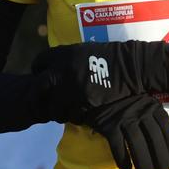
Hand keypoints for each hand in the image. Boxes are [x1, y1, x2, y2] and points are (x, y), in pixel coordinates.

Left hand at [30, 40, 168, 122]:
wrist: (130, 67)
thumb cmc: (109, 56)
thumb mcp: (82, 51)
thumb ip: (65, 60)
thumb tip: (54, 69)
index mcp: (60, 54)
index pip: (37, 64)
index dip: (39, 73)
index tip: (44, 80)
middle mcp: (61, 71)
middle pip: (38, 90)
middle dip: (41, 98)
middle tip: (48, 103)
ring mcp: (70, 88)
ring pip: (53, 107)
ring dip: (58, 112)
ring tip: (65, 113)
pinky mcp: (82, 102)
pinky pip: (72, 115)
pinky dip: (75, 117)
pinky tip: (81, 115)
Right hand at [83, 92, 168, 168]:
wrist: (99, 93)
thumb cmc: (128, 102)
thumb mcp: (148, 101)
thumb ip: (160, 115)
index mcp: (153, 106)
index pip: (166, 128)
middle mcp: (140, 111)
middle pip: (154, 139)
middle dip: (160, 160)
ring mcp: (123, 118)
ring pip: (137, 144)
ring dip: (144, 164)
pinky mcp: (108, 125)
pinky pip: (117, 145)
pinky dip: (122, 159)